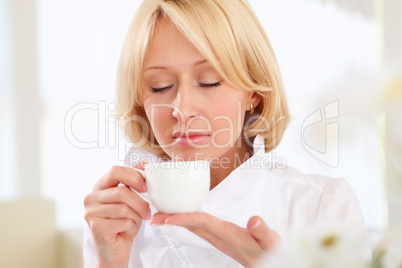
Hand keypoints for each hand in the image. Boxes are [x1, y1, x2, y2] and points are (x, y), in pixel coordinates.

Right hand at [84, 162, 150, 267]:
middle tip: (148, 210)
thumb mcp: (133, 200)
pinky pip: (123, 222)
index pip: (115, 170)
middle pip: (121, 191)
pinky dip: (131, 226)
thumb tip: (145, 164)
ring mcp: (91, 213)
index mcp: (100, 186)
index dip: (133, 176)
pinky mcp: (96, 227)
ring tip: (139, 220)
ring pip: (123, 208)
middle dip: (140, 201)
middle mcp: (91, 197)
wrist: (116, 249)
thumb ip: (135, 183)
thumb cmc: (125, 222)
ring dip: (137, 215)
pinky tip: (127, 229)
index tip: (146, 187)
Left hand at [151, 213, 279, 266]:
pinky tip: (183, 217)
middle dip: (173, 221)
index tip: (167, 217)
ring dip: (178, 221)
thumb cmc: (272, 252)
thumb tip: (253, 220)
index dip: (184, 219)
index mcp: (231, 235)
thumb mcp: (272, 242)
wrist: (272, 263)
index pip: (204, 224)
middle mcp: (222, 238)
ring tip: (162, 215)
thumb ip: (262, 232)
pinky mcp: (222, 239)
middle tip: (153, 216)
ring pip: (195, 228)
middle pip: (193, 227)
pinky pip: (201, 229)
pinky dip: (189, 221)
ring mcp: (221, 239)